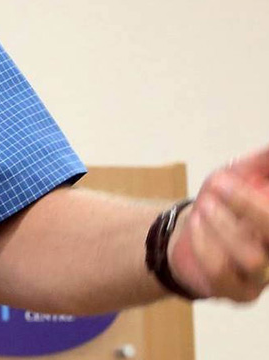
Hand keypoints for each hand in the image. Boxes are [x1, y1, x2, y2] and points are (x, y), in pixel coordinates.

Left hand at [168, 146, 268, 301]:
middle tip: (219, 183)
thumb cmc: (225, 199)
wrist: (192, 229)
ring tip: (204, 205)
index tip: (236, 175)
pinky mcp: (239, 292)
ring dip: (222, 225)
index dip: (256, 200)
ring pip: (252, 258)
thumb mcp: (243, 171)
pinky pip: (222, 273)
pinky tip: (197, 225)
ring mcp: (264, 276)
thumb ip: (264, 160)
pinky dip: (205, 244)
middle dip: (248, 205)